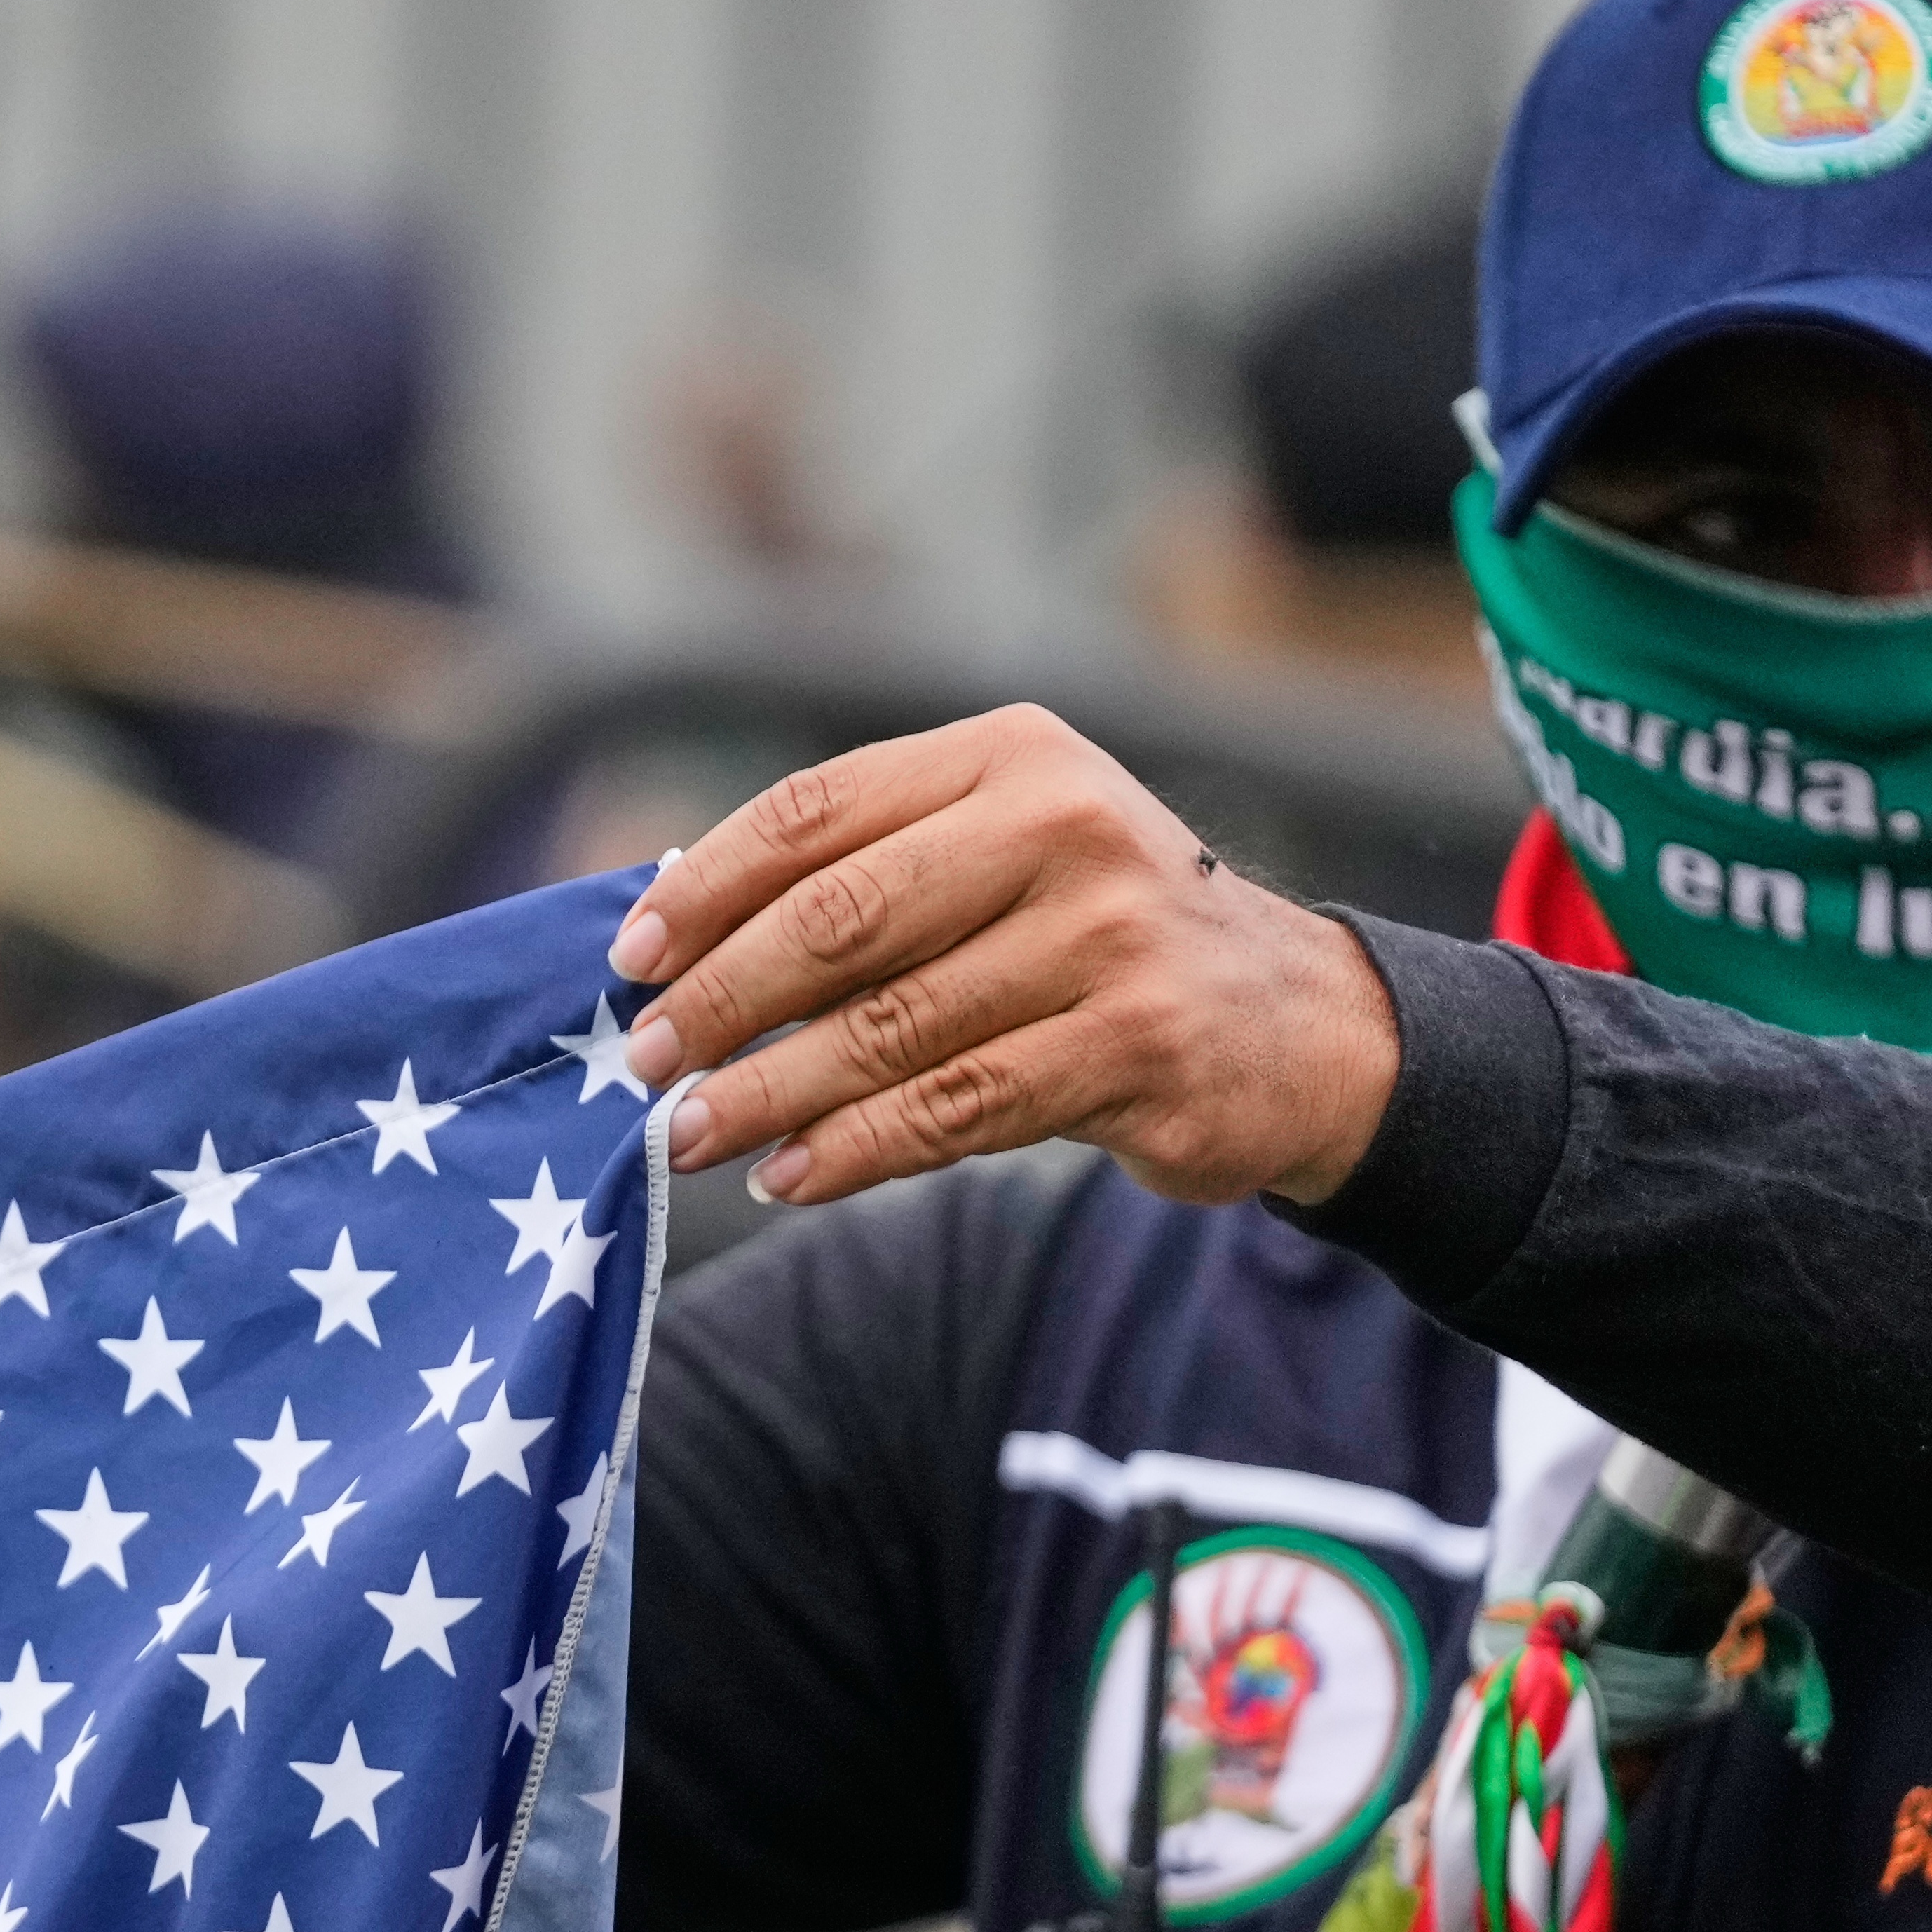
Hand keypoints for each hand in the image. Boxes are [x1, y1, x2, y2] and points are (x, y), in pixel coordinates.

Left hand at [608, 704, 1399, 1212]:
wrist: (1302, 1023)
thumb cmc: (1109, 939)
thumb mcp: (1011, 859)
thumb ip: (878, 874)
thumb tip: (678, 936)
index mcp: (1014, 756)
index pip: (821, 810)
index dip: (709, 884)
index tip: (630, 956)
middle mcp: (1066, 826)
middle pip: (843, 916)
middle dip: (723, 996)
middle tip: (643, 1058)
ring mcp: (1110, 938)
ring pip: (892, 1028)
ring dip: (770, 1092)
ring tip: (690, 1133)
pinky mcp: (1137, 1048)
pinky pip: (956, 1108)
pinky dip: (856, 1149)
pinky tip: (791, 1174)